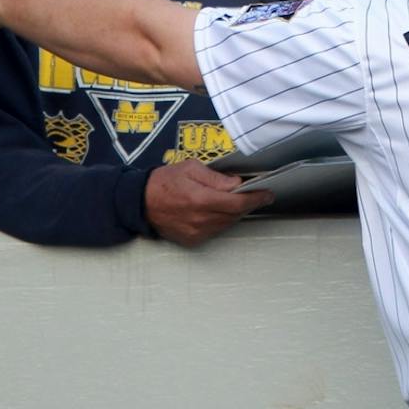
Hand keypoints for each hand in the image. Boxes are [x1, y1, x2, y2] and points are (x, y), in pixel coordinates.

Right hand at [143, 160, 270, 245]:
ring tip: (237, 200)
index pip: (237, 202)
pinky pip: (215, 231)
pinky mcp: (192, 240)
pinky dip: (221, 220)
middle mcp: (200, 219)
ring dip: (235, 213)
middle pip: (235, 214)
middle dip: (248, 204)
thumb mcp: (190, 168)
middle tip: (258, 195)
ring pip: (227, 224)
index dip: (255, 199)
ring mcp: (196, 232)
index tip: (268, 194)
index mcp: (200, 199)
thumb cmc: (165, 181)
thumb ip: (215, 177)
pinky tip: (219, 210)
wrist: (140, 202)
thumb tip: (236, 183)